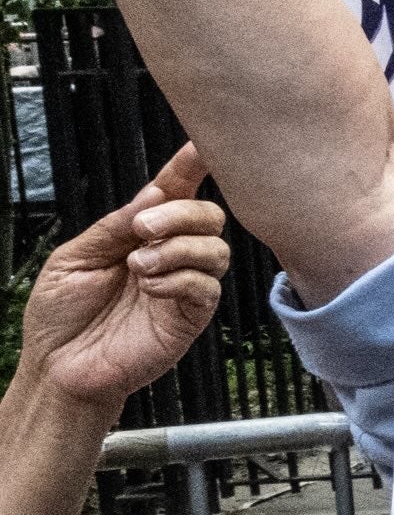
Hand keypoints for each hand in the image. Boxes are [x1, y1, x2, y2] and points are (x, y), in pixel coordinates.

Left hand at [19, 145, 225, 411]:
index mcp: (138, 237)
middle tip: (141, 230)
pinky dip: (179, 279)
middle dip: (180, 214)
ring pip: (216, 250)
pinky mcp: (189, 318)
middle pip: (208, 217)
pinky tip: (150, 288)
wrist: (56, 367)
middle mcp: (168, 257)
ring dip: (177, 249)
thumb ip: (114, 227)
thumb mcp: (73, 257)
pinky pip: (206, 288)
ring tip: (139, 267)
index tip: (200, 147)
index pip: (174, 194)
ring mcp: (182, 288)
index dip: (189, 168)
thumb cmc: (60, 317)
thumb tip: (155, 195)